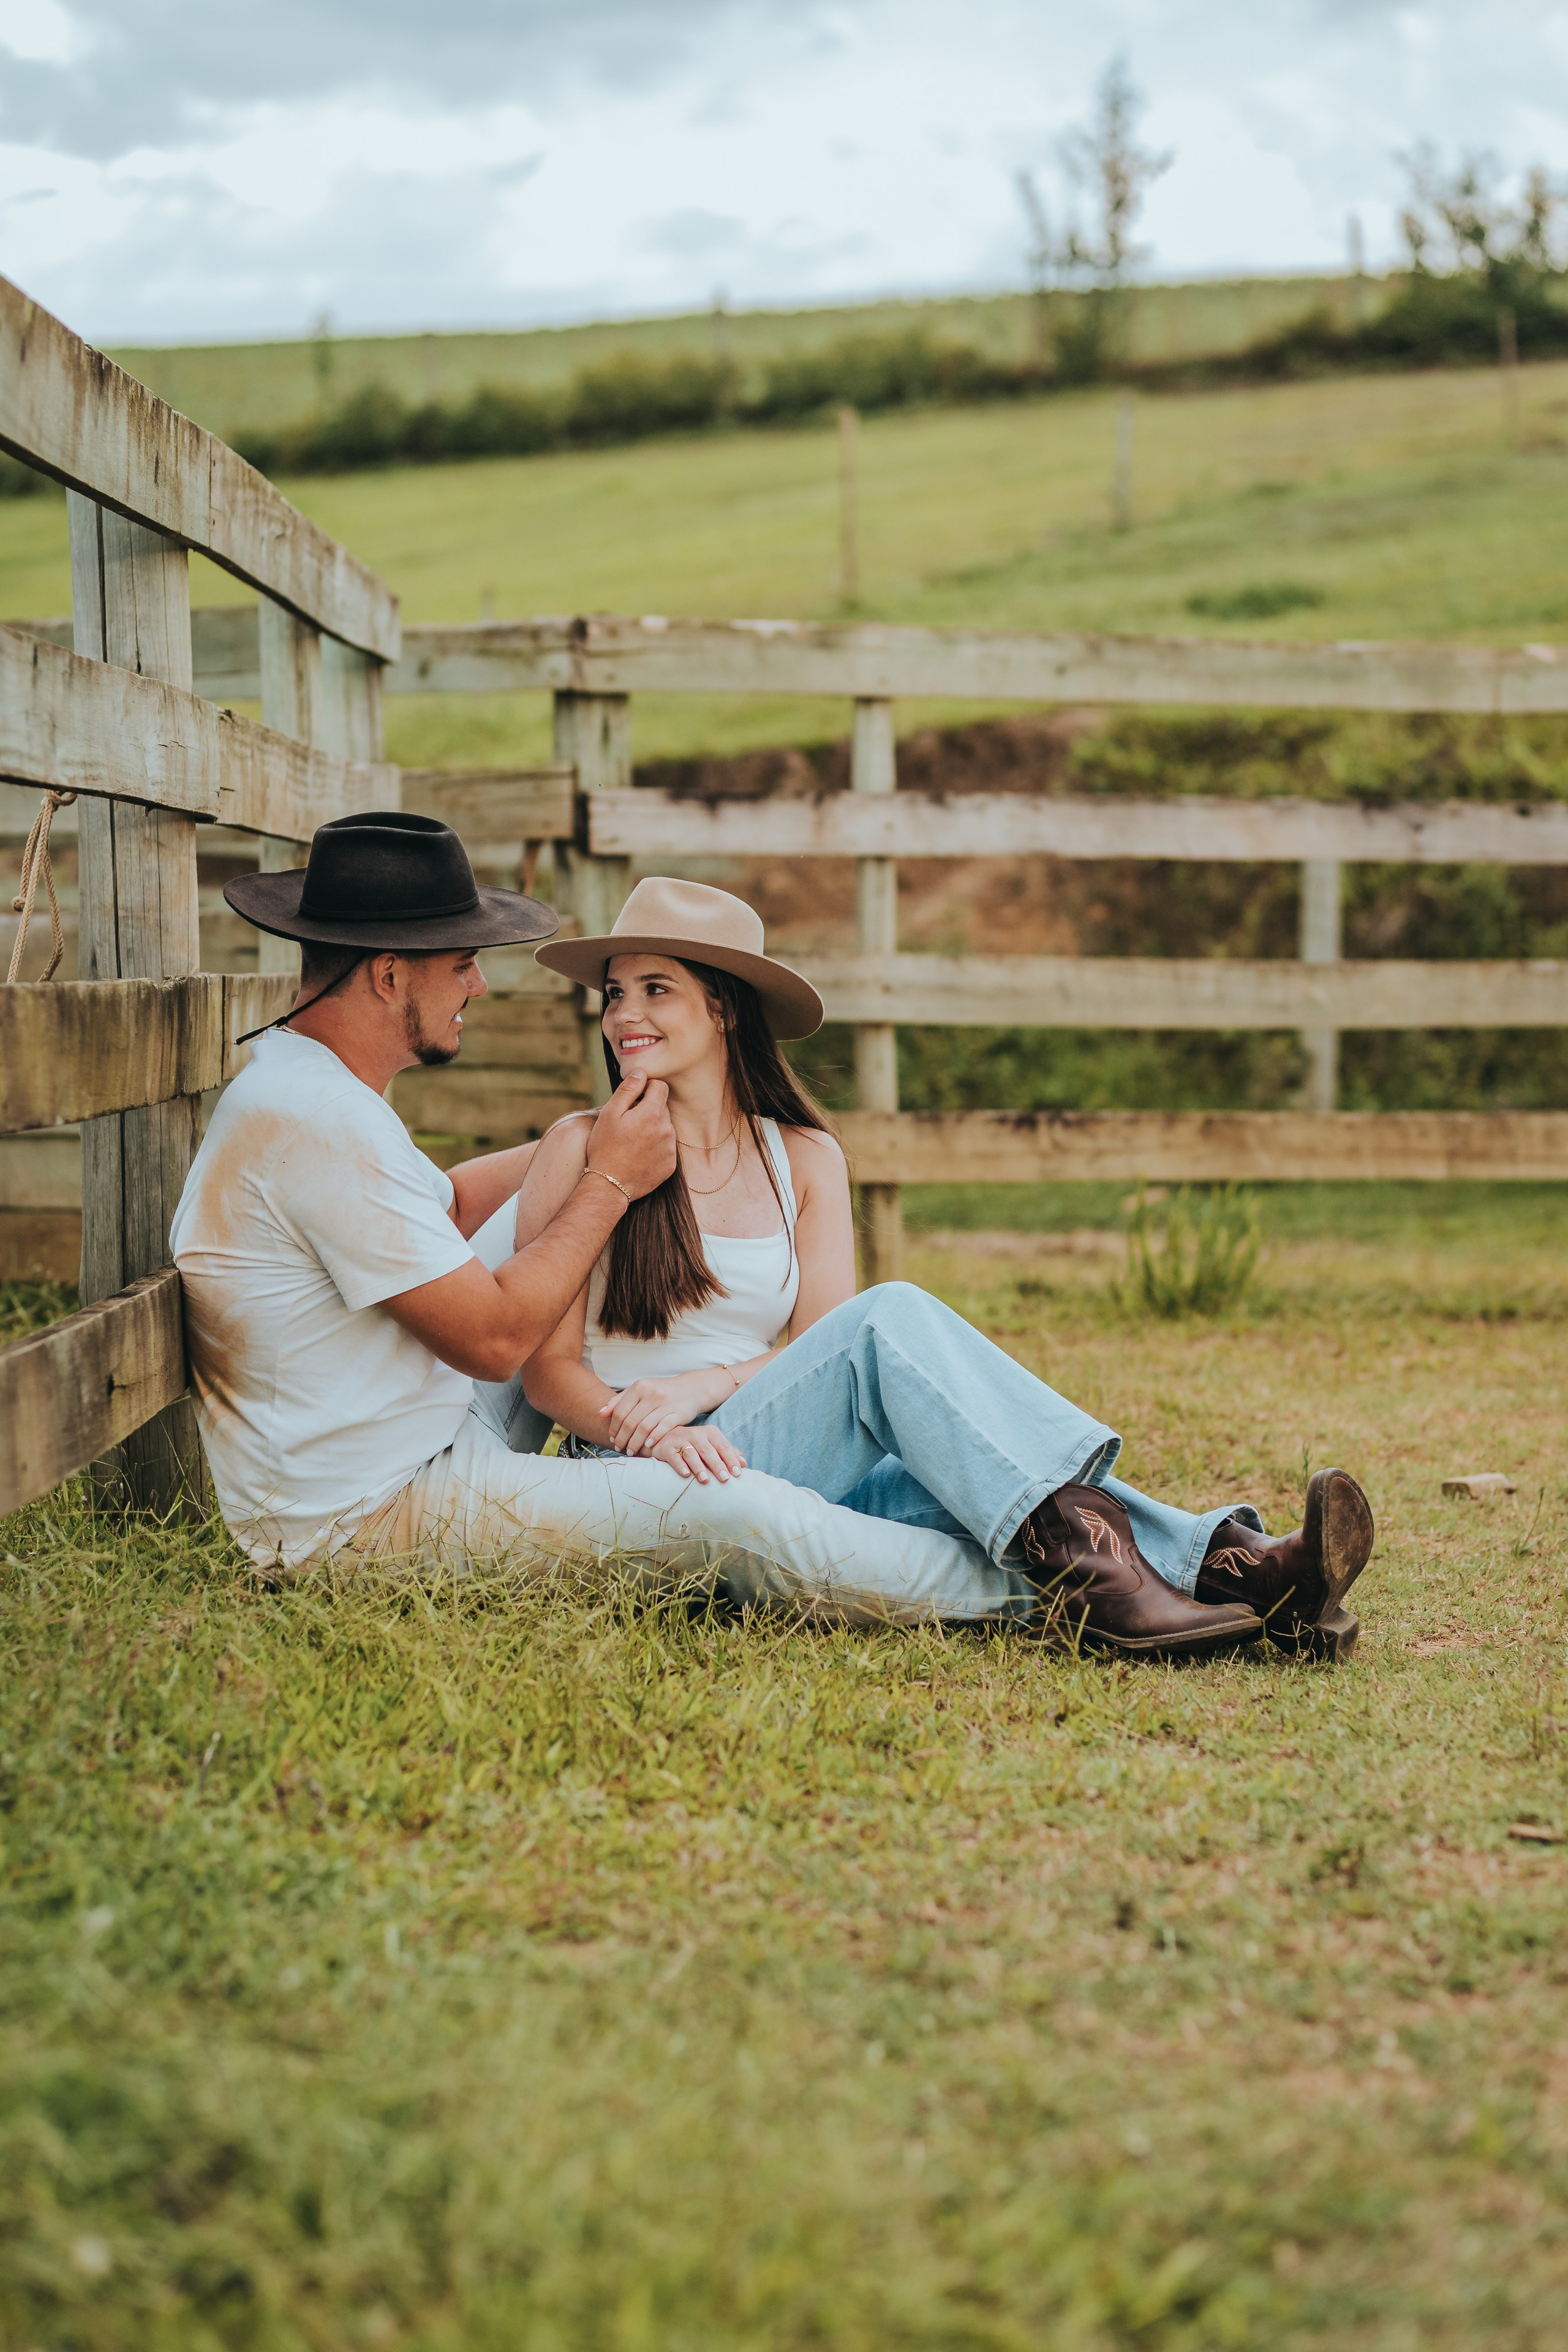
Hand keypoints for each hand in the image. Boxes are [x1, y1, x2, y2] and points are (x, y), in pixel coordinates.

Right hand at [587, 1071, 675, 1201]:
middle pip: (662, 1108)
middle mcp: (667, 1130)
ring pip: (664, 1128)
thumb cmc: (605, 1147)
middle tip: (627, 1124)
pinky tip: (638, 1155)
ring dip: (652, 1129)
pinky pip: (666, 1147)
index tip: (633, 1101)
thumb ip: (628, 1089)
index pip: (660, 1087)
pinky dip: (655, 1147)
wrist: (609, 1185)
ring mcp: (670, 1149)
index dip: (646, 1089)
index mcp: (653, 1114)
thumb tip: (641, 1072)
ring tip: (632, 1142)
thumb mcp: (609, 1113)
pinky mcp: (671, 1165)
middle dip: (648, 1110)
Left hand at [602, 1369, 729, 1454]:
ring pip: (644, 1428)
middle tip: (619, 1448)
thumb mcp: (640, 1390)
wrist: (691, 1389)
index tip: (612, 1438)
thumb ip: (620, 1400)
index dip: (613, 1428)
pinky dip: (653, 1439)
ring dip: (635, 1443)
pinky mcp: (678, 1413)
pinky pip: (662, 1429)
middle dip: (622, 1439)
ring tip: (631, 1451)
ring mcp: (666, 1403)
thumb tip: (600, 1413)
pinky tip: (647, 1446)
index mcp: (640, 1387)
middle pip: (630, 1422)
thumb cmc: (661, 1391)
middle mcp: (652, 1394)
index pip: (620, 1412)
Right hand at [647, 1424, 747, 1483]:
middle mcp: (696, 1434)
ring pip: (691, 1453)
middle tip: (724, 1479)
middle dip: (717, 1465)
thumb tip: (744, 1464)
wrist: (664, 1437)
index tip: (738, 1474)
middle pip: (708, 1450)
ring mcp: (680, 1440)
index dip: (731, 1460)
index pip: (723, 1446)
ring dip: (698, 1467)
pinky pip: (674, 1456)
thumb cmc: (694, 1444)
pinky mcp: (667, 1447)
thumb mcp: (711, 1444)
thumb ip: (727, 1452)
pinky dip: (680, 1465)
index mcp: (710, 1433)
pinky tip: (686, 1475)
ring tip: (705, 1480)